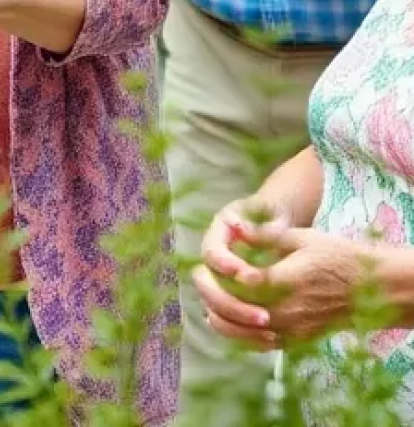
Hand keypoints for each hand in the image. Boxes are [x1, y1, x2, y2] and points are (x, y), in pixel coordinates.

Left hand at [196, 213, 378, 348]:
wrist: (371, 287)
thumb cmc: (334, 255)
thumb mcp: (300, 237)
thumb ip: (263, 235)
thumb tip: (233, 225)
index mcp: (289, 281)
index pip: (245, 284)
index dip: (221, 277)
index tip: (204, 266)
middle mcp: (291, 310)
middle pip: (242, 312)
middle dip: (214, 297)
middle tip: (197, 280)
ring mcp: (296, 328)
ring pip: (250, 334)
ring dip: (223, 321)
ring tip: (205, 305)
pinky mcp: (300, 339)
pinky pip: (266, 345)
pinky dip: (242, 338)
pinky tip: (227, 325)